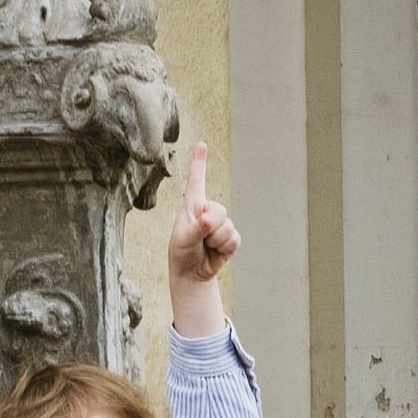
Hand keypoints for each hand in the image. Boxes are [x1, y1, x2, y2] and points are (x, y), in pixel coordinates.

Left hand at [169, 142, 240, 283]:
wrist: (192, 273)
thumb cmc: (182, 251)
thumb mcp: (183, 239)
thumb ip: (197, 228)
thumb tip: (210, 220)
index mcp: (192, 206)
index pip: (197, 180)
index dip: (199, 162)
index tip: (201, 144)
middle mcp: (208, 211)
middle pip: (220, 211)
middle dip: (211, 228)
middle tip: (200, 239)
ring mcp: (220, 224)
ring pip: (228, 227)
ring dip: (217, 241)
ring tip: (205, 247)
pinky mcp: (230, 238)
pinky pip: (235, 239)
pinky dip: (225, 248)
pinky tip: (215, 252)